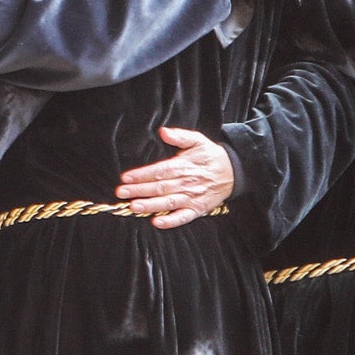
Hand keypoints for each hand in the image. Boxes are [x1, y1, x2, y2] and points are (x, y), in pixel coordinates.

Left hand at [115, 125, 236, 228]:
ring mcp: (192, 198)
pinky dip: (170, 221)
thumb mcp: (197, 140)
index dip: (142, 174)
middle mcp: (186, 183)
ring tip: (134, 206)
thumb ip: (180, 136)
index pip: (159, 171)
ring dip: (150, 205)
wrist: (233, 171)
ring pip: (168, 202)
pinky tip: (157, 222)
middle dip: (139, 190)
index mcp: (184, 166)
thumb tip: (164, 132)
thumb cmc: (210, 156)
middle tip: (121, 192)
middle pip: (160, 187)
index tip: (126, 177)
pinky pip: (183, 217)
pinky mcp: (197, 209)